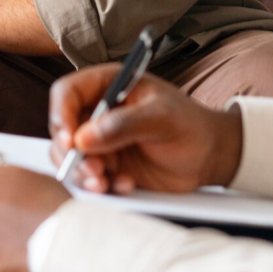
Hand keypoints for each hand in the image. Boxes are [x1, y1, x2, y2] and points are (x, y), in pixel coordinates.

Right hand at [49, 64, 243, 194]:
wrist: (210, 156)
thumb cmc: (190, 125)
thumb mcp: (162, 118)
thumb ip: (123, 125)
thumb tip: (84, 138)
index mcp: (107, 86)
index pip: (66, 93)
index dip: (62, 115)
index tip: (71, 141)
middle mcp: (96, 111)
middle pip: (62, 128)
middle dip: (71, 153)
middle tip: (93, 168)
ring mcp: (99, 140)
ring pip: (69, 156)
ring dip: (82, 173)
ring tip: (105, 182)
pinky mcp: (105, 164)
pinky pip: (87, 177)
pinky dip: (100, 186)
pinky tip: (126, 184)